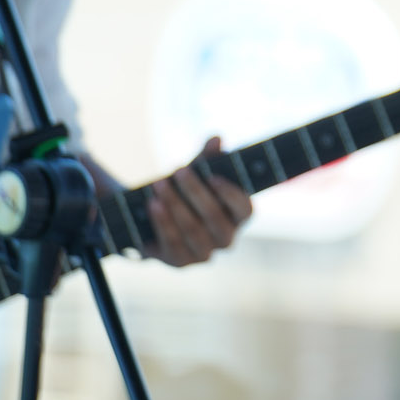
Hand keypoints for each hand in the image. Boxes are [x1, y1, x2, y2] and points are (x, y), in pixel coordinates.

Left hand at [143, 137, 253, 266]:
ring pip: (193, 230)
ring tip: (159, 185)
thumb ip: (207, 159)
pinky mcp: (180, 262)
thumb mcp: (196, 175)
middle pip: (215, 218)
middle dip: (195, 193)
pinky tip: (153, 204)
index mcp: (238, 217)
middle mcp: (227, 239)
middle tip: (178, 170)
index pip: (245, 209)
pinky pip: (173, 243)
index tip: (212, 176)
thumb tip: (216, 138)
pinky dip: (163, 222)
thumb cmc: (185, 194)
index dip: (231, 194)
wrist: (154, 221)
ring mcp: (204, 253)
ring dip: (175, 205)